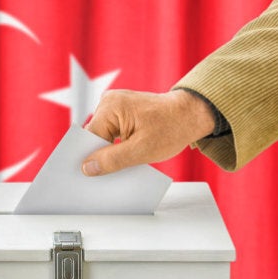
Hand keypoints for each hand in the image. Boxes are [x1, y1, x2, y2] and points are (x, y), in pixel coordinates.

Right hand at [82, 89, 214, 175]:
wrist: (190, 115)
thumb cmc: (172, 128)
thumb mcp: (141, 150)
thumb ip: (112, 160)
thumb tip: (87, 168)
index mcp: (111, 106)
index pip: (89, 137)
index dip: (88, 157)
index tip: (88, 176)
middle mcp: (109, 102)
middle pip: (94, 136)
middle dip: (100, 155)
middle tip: (107, 176)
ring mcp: (114, 105)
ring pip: (102, 136)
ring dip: (109, 151)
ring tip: (121, 164)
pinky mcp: (121, 112)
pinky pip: (111, 132)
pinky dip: (116, 145)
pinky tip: (125, 156)